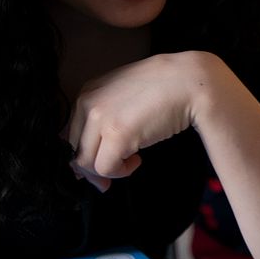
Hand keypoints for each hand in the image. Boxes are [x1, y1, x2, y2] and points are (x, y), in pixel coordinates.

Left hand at [66, 52, 229, 190]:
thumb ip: (108, 114)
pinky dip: (121, 171)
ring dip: (108, 170)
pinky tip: (138, 160)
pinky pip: (106, 167)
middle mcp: (88, 103)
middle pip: (75, 149)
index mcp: (88, 92)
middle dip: (92, 168)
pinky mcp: (117, 134)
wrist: (188, 82)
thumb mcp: (125, 96)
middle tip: (112, 175)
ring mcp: (100, 118)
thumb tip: (96, 147)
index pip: (71, 133)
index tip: (98, 166)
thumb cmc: (164, 88)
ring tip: (131, 161)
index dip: (84, 153)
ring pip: (86, 162)